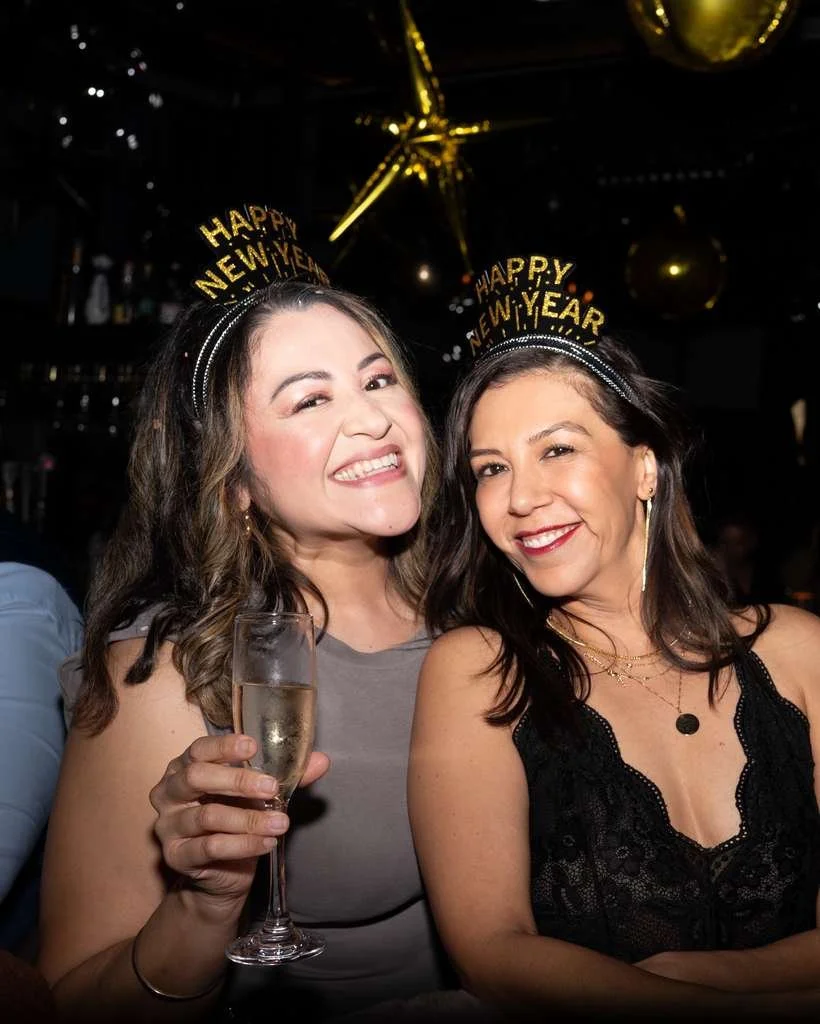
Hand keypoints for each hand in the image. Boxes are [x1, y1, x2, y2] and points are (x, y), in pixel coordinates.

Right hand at [150, 734, 328, 909]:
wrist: (221, 873)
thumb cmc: (236, 819)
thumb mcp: (259, 795)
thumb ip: (286, 777)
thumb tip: (322, 761)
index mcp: (185, 766)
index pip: (199, 749)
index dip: (224, 746)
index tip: (252, 747)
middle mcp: (170, 792)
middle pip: (196, 777)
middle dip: (237, 781)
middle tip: (271, 788)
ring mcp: (169, 825)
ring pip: (208, 816)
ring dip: (249, 819)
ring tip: (281, 822)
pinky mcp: (175, 855)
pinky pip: (209, 847)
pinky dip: (242, 844)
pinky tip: (266, 842)